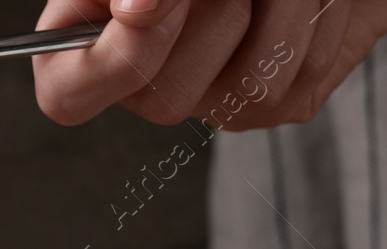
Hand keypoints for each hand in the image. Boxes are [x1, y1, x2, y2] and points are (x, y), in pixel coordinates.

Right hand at [32, 0, 386, 130]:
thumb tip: (135, 6)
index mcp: (94, 39)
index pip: (68, 95)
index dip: (119, 54)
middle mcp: (149, 83)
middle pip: (166, 94)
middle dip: (212, 8)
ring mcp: (216, 100)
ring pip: (249, 84)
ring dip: (278, 2)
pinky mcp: (282, 101)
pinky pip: (302, 68)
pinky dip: (317, 10)